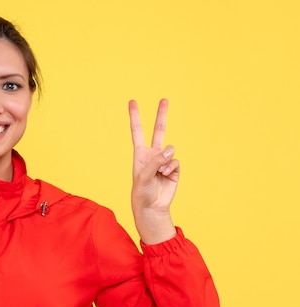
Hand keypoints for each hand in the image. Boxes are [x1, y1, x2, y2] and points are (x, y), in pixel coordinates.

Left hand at [129, 98, 177, 243]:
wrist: (151, 207)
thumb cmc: (142, 192)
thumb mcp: (143, 176)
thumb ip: (155, 162)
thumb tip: (170, 150)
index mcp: (140, 154)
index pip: (137, 131)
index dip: (135, 117)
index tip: (132, 101)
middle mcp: (152, 155)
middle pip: (158, 130)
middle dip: (161, 115)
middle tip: (164, 99)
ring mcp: (164, 161)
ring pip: (170, 150)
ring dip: (166, 160)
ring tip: (160, 172)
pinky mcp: (174, 169)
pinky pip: (175, 162)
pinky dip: (171, 168)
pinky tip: (166, 175)